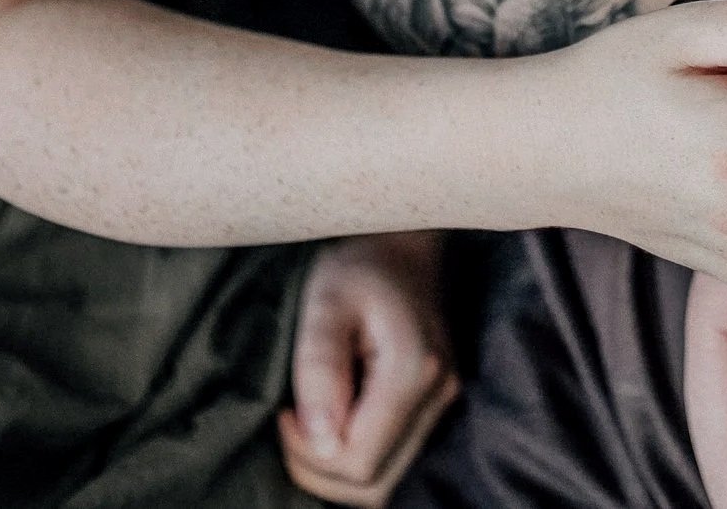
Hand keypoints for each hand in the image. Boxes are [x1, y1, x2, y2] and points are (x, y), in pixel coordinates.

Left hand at [279, 232, 458, 500]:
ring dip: (337, 468)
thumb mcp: (325, 303)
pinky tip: (334, 421)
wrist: (402, 243)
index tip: (283, 412)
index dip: (309, 454)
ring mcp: (443, 403)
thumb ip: (320, 368)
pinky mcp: (435, 405)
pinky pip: (393, 460)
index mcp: (414, 371)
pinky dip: (357, 457)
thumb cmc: (358, 265)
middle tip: (291, 422)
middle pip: (376, 484)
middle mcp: (439, 396)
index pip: (360, 461)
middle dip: (320, 469)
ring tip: (309, 423)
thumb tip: (320, 440)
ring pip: (386, 481)